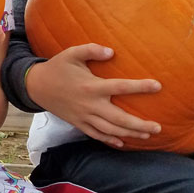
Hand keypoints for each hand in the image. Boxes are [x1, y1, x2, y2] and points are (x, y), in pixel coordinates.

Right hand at [27, 43, 161, 147]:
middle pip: (119, 118)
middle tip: (158, 127)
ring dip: (130, 133)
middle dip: (140, 124)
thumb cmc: (57, 67)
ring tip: (148, 134)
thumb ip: (91, 50)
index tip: (158, 85)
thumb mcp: (71, 53)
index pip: (120, 87)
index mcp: (91, 86)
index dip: (140, 86)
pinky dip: (109, 140)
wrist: (35, 86)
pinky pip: (95, 134)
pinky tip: (122, 142)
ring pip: (110, 129)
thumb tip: (112, 51)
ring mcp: (83, 116)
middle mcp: (89, 104)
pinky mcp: (77, 123)